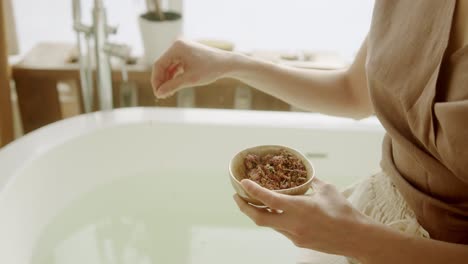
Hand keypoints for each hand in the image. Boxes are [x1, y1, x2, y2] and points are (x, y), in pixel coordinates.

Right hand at [151, 39, 232, 98]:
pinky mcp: (186, 54)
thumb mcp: (190, 79)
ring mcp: (182, 49)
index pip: (159, 64)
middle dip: (162, 81)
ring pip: (168, 67)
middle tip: (162, 96)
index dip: (156, 80)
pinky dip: (174, 76)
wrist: (226, 63)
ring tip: (168, 94)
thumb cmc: (210, 69)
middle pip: (162, 65)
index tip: (157, 93)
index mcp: (177, 47)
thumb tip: (158, 93)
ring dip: (167, 80)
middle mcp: (177, 45)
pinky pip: (175, 66)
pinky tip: (173, 87)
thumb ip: (173, 86)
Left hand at [233, 178, 371, 259]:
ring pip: (270, 225)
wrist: (356, 238)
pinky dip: (276, 220)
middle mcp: (292, 224)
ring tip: (255, 202)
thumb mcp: (327, 190)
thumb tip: (305, 175)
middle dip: (244, 208)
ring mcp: (294, 236)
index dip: (252, 190)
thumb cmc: (344, 211)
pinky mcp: (299, 242)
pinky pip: (282, 230)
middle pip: (259, 218)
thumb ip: (311, 182)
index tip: (242, 183)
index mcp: (298, 208)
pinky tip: (278, 213)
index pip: (268, 199)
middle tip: (237, 197)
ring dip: (260, 214)